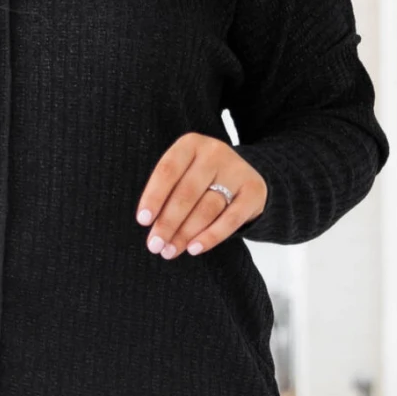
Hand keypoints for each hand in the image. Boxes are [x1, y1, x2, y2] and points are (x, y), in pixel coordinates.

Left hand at [136, 132, 266, 257]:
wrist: (244, 176)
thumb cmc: (201, 179)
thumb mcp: (182, 175)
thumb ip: (168, 195)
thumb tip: (154, 230)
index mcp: (191, 144)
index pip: (168, 171)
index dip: (153, 196)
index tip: (143, 221)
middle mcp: (214, 152)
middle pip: (186, 192)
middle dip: (167, 222)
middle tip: (155, 245)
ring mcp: (236, 170)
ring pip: (206, 208)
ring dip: (185, 233)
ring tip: (170, 251)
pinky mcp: (254, 191)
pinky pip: (230, 219)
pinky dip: (211, 236)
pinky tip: (194, 249)